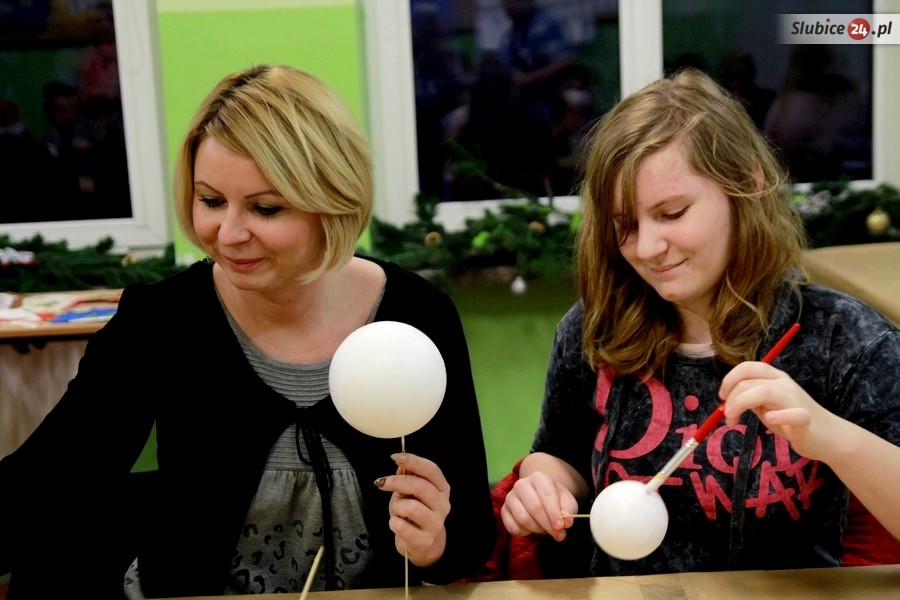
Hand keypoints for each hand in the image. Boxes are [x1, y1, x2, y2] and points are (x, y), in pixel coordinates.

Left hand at [375, 453, 449, 566]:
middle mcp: (443, 505)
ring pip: (410, 507)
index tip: (395, 457)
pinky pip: (401, 526)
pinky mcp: (424, 540)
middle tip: (382, 482)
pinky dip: (393, 523)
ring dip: (396, 506)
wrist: (422, 544)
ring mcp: (435, 524)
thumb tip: (400, 462)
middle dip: (397, 481)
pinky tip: (397, 524)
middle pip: (420, 486)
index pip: (431, 470)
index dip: (413, 461)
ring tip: (397, 511)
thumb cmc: (414, 513)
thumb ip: (407, 477)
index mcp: (442, 489)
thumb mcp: (410, 493)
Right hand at [500, 470, 577, 541]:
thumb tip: (566, 522)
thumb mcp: (567, 503)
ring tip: (545, 528)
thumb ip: (569, 511)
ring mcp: (510, 497)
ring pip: (523, 518)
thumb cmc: (556, 501)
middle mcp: (521, 484)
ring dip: (537, 529)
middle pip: (534, 507)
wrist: (540, 500)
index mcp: (539, 478)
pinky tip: (532, 528)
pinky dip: (525, 533)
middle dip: (547, 524)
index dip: (554, 513)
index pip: (546, 495)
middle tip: (557, 534)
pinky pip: (513, 527)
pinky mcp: (504, 510)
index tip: (560, 527)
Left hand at [719, 361, 840, 461]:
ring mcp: (796, 401)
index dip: (729, 379)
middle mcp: (785, 384)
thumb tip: (724, 400)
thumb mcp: (766, 404)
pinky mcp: (805, 420)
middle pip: (749, 381)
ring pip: (764, 391)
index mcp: (775, 377)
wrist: (827, 436)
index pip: (747, 367)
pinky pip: (794, 414)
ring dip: (741, 403)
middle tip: (727, 417)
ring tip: (733, 420)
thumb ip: (749, 398)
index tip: (721, 397)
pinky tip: (769, 420)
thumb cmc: (791, 419)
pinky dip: (779, 416)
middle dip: (730, 398)